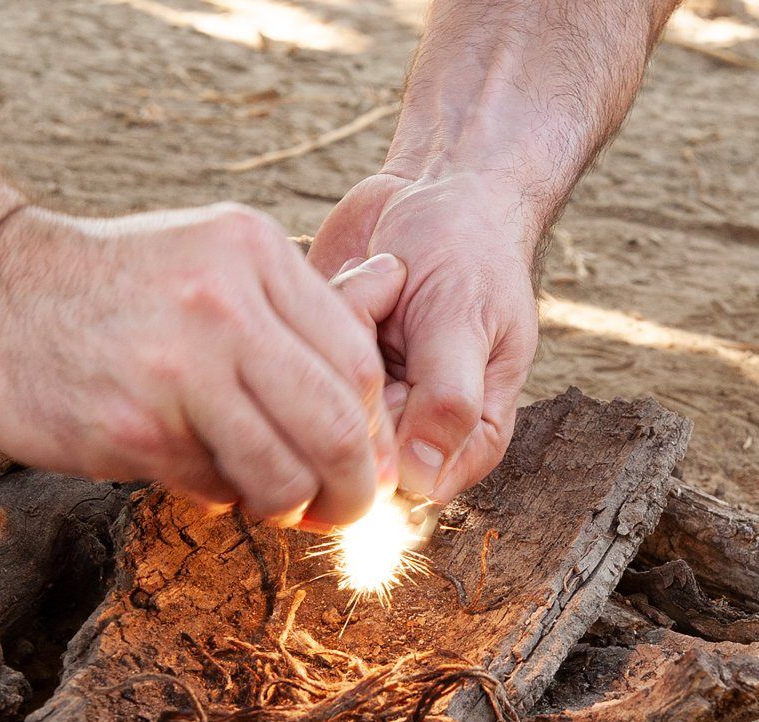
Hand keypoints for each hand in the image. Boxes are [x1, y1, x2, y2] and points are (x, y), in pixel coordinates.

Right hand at [0, 203, 406, 526]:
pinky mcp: (132, 426)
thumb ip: (290, 315)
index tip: (365, 466)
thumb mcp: (207, 263)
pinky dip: (222, 498)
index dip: (372, 431)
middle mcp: (224, 303)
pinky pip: (213, 487)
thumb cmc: (109, 288)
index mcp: (252, 254)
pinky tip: (201, 477)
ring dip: (290, 505)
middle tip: (345, 511)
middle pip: (338, 423)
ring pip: (284, 470)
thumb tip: (378, 370)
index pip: (355, 362)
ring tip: (274, 503)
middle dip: (354, 487)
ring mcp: (178, 366)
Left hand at [308, 171, 538, 502]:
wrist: (437, 189)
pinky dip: (324, 315)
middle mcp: (409, 430)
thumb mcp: (469, 324)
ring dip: (342, 336)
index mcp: (464, 439)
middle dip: (357, 378)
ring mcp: (362, 399)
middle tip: (392, 311)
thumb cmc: (469, 254)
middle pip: (351, 447)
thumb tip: (421, 485)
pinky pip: (296, 363)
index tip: (382, 382)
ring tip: (387, 284)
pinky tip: (362, 279)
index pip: (407, 488)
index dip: (377, 447)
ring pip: (317, 404)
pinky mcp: (322, 367)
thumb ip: (449, 402)